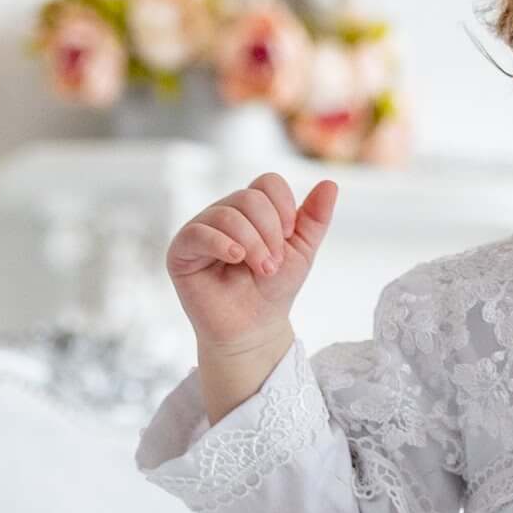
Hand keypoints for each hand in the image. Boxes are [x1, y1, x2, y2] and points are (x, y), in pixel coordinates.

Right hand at [168, 172, 339, 354]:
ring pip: (227, 214)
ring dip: (253, 244)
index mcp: (251, 209)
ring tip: (262, 270)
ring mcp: (201, 229)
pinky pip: (198, 232)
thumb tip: (330, 182)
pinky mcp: (182, 250)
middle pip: (250, 198)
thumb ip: (315, 218)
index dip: (284, 207)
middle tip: (273, 265)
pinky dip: (221, 243)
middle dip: (270, 232)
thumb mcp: (302, 251)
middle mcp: (224, 213)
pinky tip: (236, 258)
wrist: (255, 329)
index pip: (268, 183)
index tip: (290, 237)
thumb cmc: (274, 290)